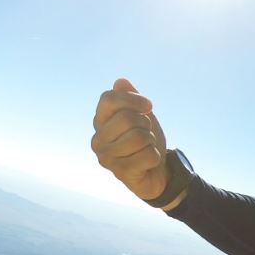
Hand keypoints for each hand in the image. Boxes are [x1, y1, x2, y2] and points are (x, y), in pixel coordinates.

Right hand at [91, 78, 168, 200]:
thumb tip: (120, 82)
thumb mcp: (142, 114)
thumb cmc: (145, 140)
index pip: (109, 99)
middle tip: (146, 133)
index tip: (148, 106)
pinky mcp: (120, 173)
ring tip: (145, 148)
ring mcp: (106, 158)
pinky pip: (149, 155)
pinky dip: (155, 157)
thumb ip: (130, 97)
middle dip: (146, 124)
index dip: (133, 99)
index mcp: (100, 121)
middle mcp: (97, 139)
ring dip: (151, 141)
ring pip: (140, 137)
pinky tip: (147, 162)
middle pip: (127, 118)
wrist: (156, 171)